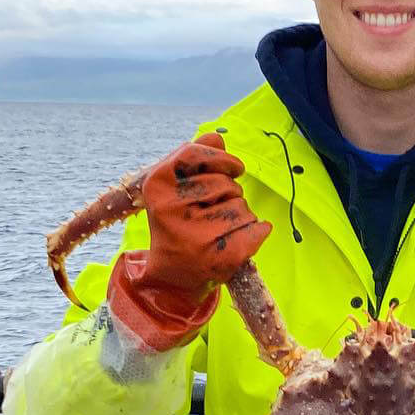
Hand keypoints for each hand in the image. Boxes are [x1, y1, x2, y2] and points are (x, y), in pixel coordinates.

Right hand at [108, 133, 270, 348]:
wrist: (171, 276)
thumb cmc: (177, 223)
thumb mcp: (174, 187)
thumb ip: (195, 158)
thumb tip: (217, 138)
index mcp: (156, 186)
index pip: (196, 154)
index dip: (223, 160)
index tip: (234, 168)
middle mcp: (172, 211)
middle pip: (226, 183)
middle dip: (230, 193)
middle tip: (214, 211)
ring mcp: (196, 236)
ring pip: (243, 206)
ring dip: (241, 214)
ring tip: (220, 229)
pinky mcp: (220, 257)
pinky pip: (258, 228)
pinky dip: (257, 231)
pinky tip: (239, 239)